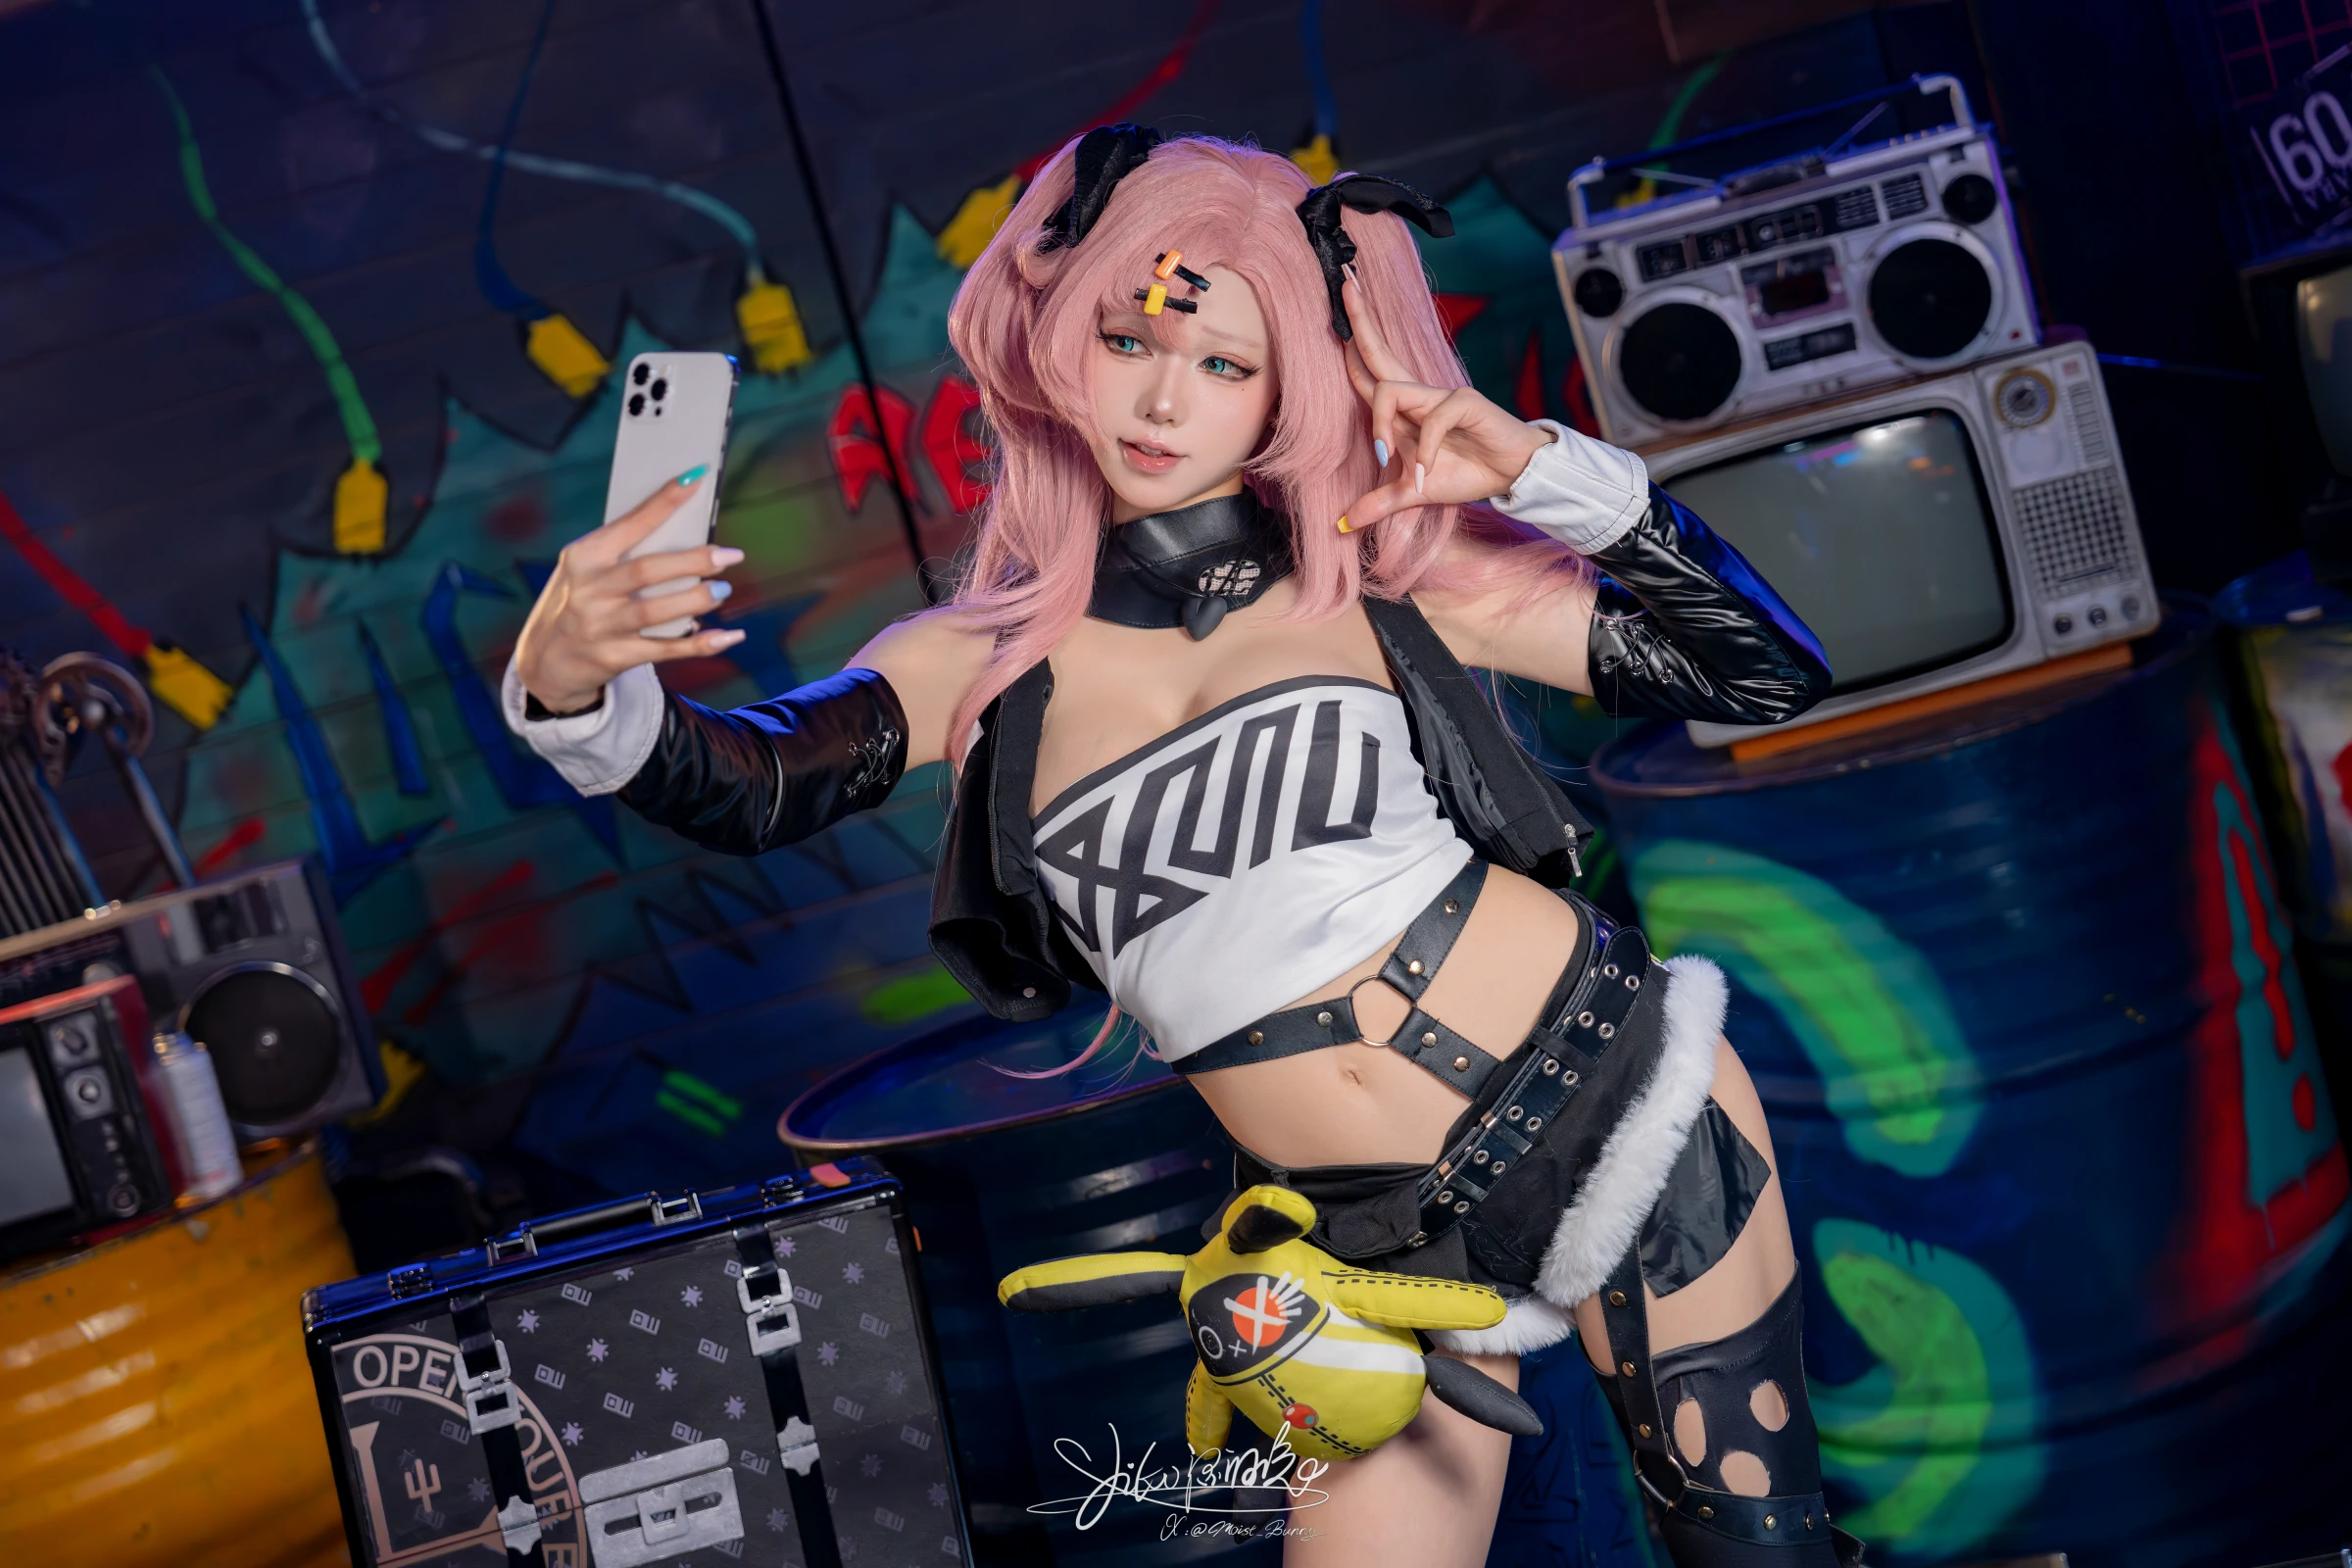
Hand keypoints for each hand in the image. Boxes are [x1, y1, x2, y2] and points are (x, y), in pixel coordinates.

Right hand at [513, 470, 744, 713]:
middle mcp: (590, 590)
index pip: (630, 524)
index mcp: (584, 557)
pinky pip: (666, 649)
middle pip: (648, 570)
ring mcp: (602, 626)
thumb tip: (683, 536)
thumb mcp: (583, 571)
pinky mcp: (616, 657)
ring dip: (697, 599)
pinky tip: (730, 636)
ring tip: (723, 589)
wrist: (543, 663)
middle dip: (694, 560)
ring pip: (658, 611)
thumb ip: (620, 555)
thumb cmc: (574, 604)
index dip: (664, 502)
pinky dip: (702, 643)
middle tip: (729, 555)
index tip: (695, 479)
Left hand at [1338, 273, 1550, 533]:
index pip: (1369, 372)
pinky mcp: (1464, 402)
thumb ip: (1380, 503)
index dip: (1351, 346)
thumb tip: (1343, 525)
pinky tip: (1427, 471)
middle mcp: (1419, 393)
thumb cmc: (1468, 472)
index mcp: (1405, 408)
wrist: (1513, 475)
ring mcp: (1440, 394)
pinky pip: (1431, 420)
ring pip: (1391, 392)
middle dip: (1360, 319)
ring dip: (1384, 431)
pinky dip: (1424, 450)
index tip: (1336, 315)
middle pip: (1379, 352)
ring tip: (1395, 466)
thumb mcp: (1414, 493)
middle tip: (1343, 283)